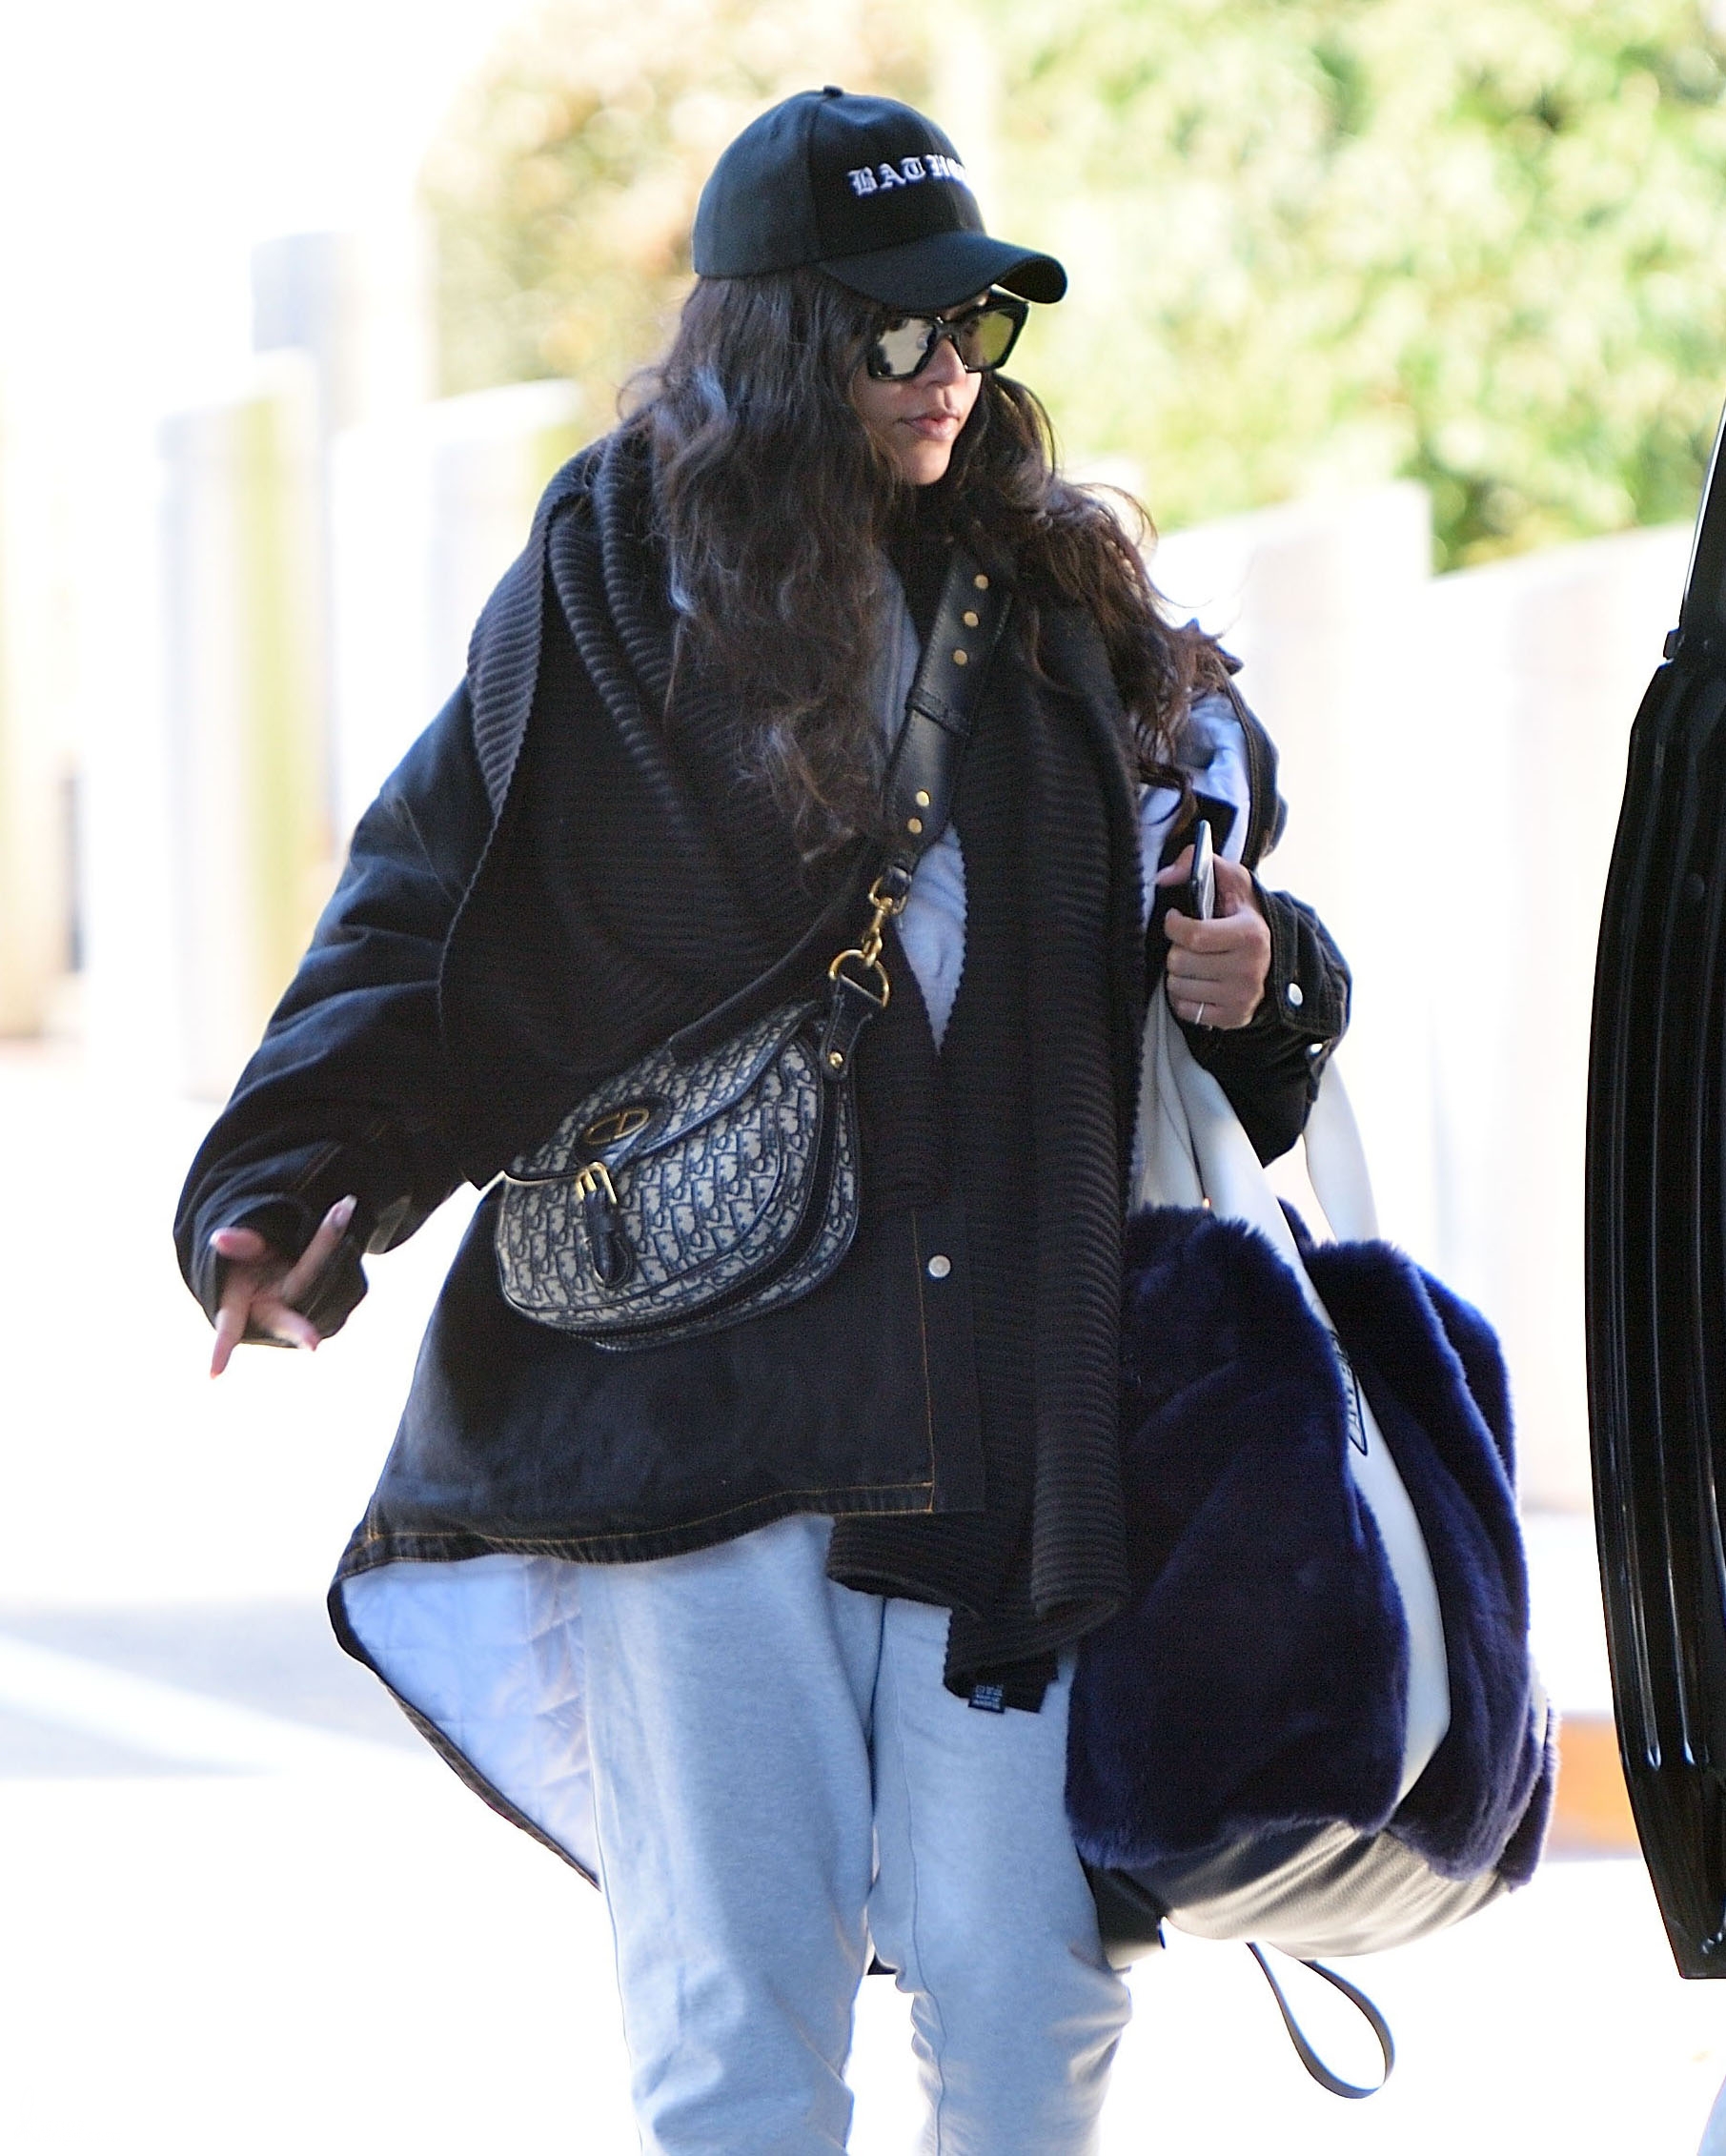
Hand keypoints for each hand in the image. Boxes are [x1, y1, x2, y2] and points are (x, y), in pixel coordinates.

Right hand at [207, 1195, 355, 1376]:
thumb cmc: (249, 1260)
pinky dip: (339, 1237)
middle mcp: (276, 1308)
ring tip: (342, 1207)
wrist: (276, 1260)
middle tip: (313, 1345)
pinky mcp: (327, 1295)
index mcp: (246, 1304)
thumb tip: (220, 1239)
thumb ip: (236, 1246)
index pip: (229, 1328)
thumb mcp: (239, 1250)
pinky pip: (337, 1269)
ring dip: (329, 1238)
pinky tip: (343, 1211)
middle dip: (299, 1328)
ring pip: (320, 1275)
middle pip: (287, 1313)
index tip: (212, 1375)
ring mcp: (303, 1302)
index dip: (220, 1350)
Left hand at [1157, 845, 1271, 1029]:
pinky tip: (1199, 983)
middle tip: (1191, 945)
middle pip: (1179, 962)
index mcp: (1250, 935)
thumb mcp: (1232, 881)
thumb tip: (1163, 877)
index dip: (1173, 925)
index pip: (1192, 935)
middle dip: (1177, 949)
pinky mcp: (1234, 1017)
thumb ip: (1197, 864)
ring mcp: (1242, 997)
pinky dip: (1184, 997)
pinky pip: (1185, 1010)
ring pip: (1177, 986)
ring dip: (1178, 973)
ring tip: (1195, 962)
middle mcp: (1249, 969)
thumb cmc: (1245, 917)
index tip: (1177, 920)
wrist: (1275, 957)